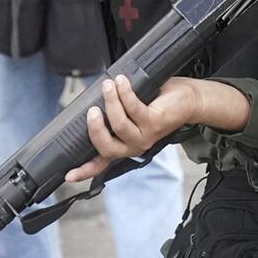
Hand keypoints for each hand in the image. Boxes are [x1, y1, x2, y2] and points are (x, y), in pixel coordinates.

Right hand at [67, 75, 245, 181]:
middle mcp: (134, 146)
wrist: (189, 100)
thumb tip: (93, 100)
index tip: (68, 175)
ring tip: (108, 85)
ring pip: (119, 125)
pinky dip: (125, 93)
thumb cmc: (158, 102)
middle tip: (92, 109)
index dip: (84, 170)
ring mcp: (145, 136)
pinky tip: (122, 81)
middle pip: (106, 146)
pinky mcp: (155, 122)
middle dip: (95, 128)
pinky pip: (134, 108)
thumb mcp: (132, 111)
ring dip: (111, 102)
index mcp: (125, 145)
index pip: (101, 162)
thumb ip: (114, 112)